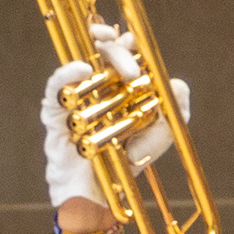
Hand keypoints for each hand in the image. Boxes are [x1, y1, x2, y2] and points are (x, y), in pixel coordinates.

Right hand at [44, 30, 192, 211]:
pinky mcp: (55, 113)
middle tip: (134, 71)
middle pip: (100, 52)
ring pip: (80, 61)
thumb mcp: (160, 134)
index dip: (125, 40)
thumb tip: (177, 83)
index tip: (135, 40)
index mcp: (117, 85)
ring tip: (116, 60)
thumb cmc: (128, 161)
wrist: (105, 193)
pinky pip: (55, 88)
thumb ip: (174, 109)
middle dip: (119, 51)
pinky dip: (66, 73)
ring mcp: (74, 97)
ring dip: (99, 57)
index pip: (118, 51)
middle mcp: (94, 86)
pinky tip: (82, 68)